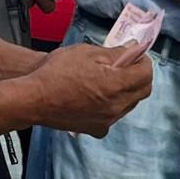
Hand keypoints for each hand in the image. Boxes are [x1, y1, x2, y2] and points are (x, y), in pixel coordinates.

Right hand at [24, 41, 154, 135]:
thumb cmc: (57, 71)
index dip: (143, 61)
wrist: (33, 99)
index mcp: (115, 85)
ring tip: (107, 80)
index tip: (134, 55)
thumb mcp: (86, 53)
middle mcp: (116, 106)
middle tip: (124, 66)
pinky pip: (114, 116)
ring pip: (129, 105)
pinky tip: (96, 98)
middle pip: (142, 91)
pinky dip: (112, 106)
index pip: (146, 73)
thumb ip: (115, 52)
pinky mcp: (96, 129)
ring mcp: (107, 121)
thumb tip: (133, 49)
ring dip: (126, 91)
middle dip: (138, 76)